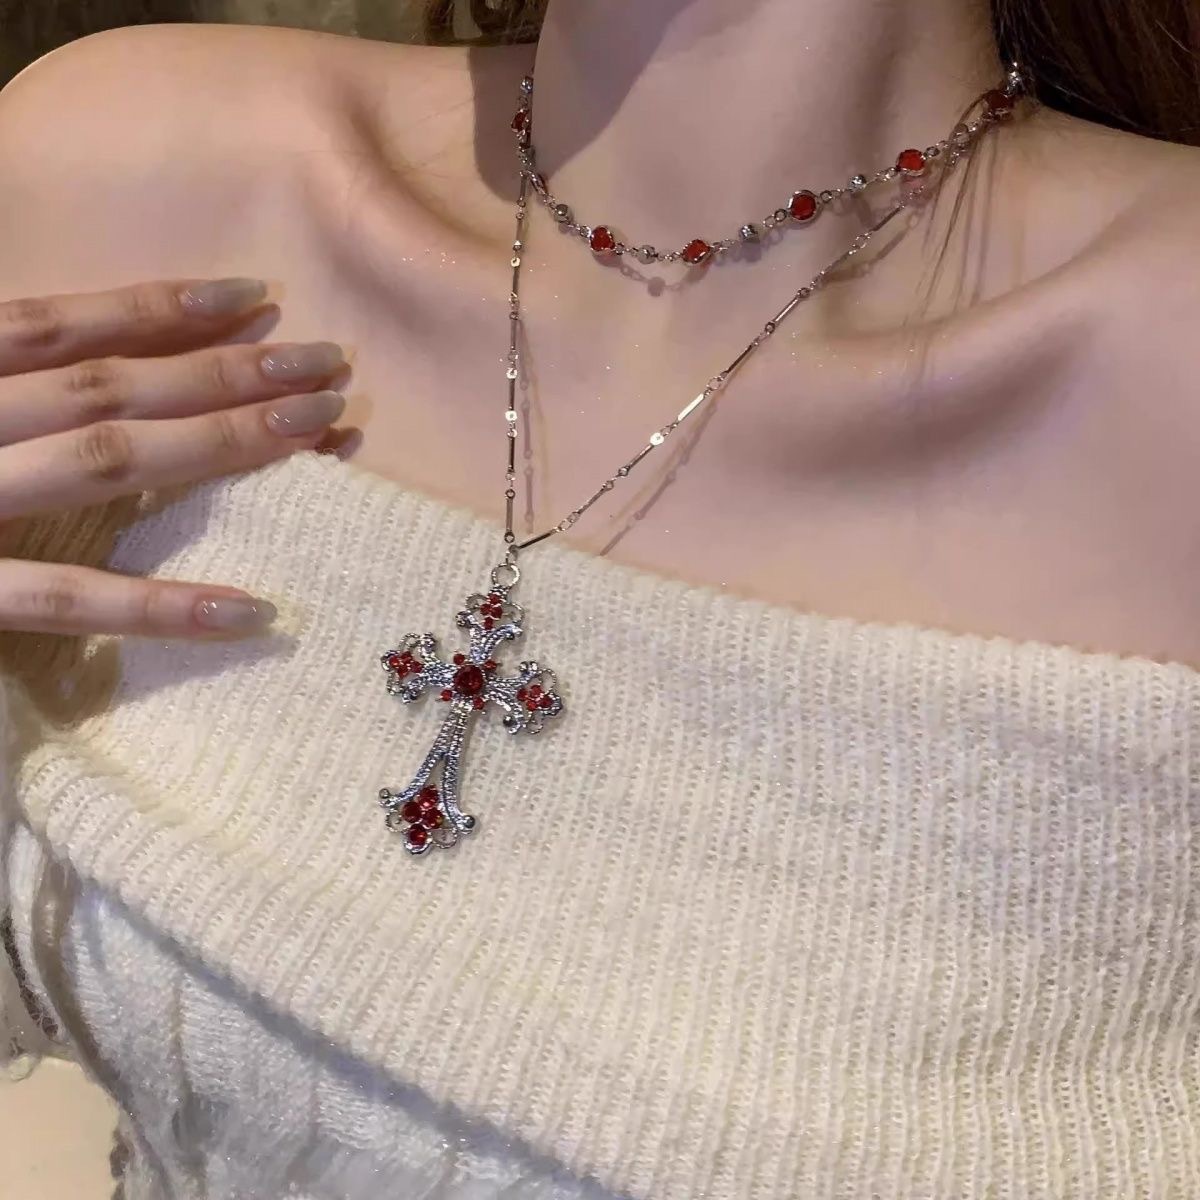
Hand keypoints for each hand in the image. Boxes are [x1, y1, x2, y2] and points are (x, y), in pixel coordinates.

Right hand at [0, 277, 346, 638]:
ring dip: (220, 443)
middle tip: (330, 362)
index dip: (157, 307)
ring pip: (104, 461)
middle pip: (106, 385)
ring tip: (320, 431)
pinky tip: (250, 610)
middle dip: (225, 370)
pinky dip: (158, 606)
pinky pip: (63, 597)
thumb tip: (66, 354)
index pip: (55, 325)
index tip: (253, 297)